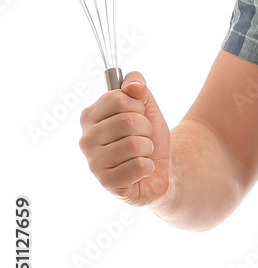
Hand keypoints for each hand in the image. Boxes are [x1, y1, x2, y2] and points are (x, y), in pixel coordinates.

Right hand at [78, 71, 171, 207]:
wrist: (160, 166)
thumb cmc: (147, 134)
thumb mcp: (146, 104)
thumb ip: (137, 84)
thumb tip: (133, 85)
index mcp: (90, 116)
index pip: (117, 98)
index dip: (137, 105)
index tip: (138, 114)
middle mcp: (86, 139)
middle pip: (128, 121)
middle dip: (146, 128)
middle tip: (143, 136)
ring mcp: (93, 162)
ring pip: (134, 145)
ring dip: (147, 148)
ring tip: (141, 153)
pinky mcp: (106, 182)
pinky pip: (138, 166)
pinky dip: (148, 166)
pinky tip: (140, 170)